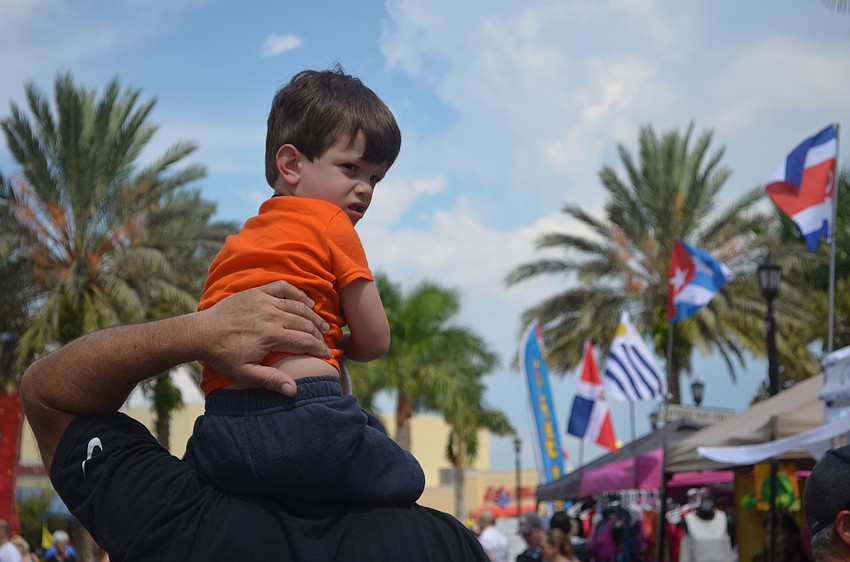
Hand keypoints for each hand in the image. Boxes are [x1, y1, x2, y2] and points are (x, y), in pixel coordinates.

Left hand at [193, 282, 329, 395]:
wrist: (202, 332)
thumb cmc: (223, 355)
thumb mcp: (245, 373)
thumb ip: (271, 379)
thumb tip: (294, 390)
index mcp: (271, 336)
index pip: (305, 341)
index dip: (319, 349)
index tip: (327, 355)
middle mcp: (271, 315)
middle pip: (306, 323)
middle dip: (319, 334)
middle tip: (326, 342)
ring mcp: (265, 301)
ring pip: (298, 306)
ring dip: (314, 316)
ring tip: (323, 325)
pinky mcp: (257, 292)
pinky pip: (284, 288)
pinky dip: (298, 293)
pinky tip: (307, 301)